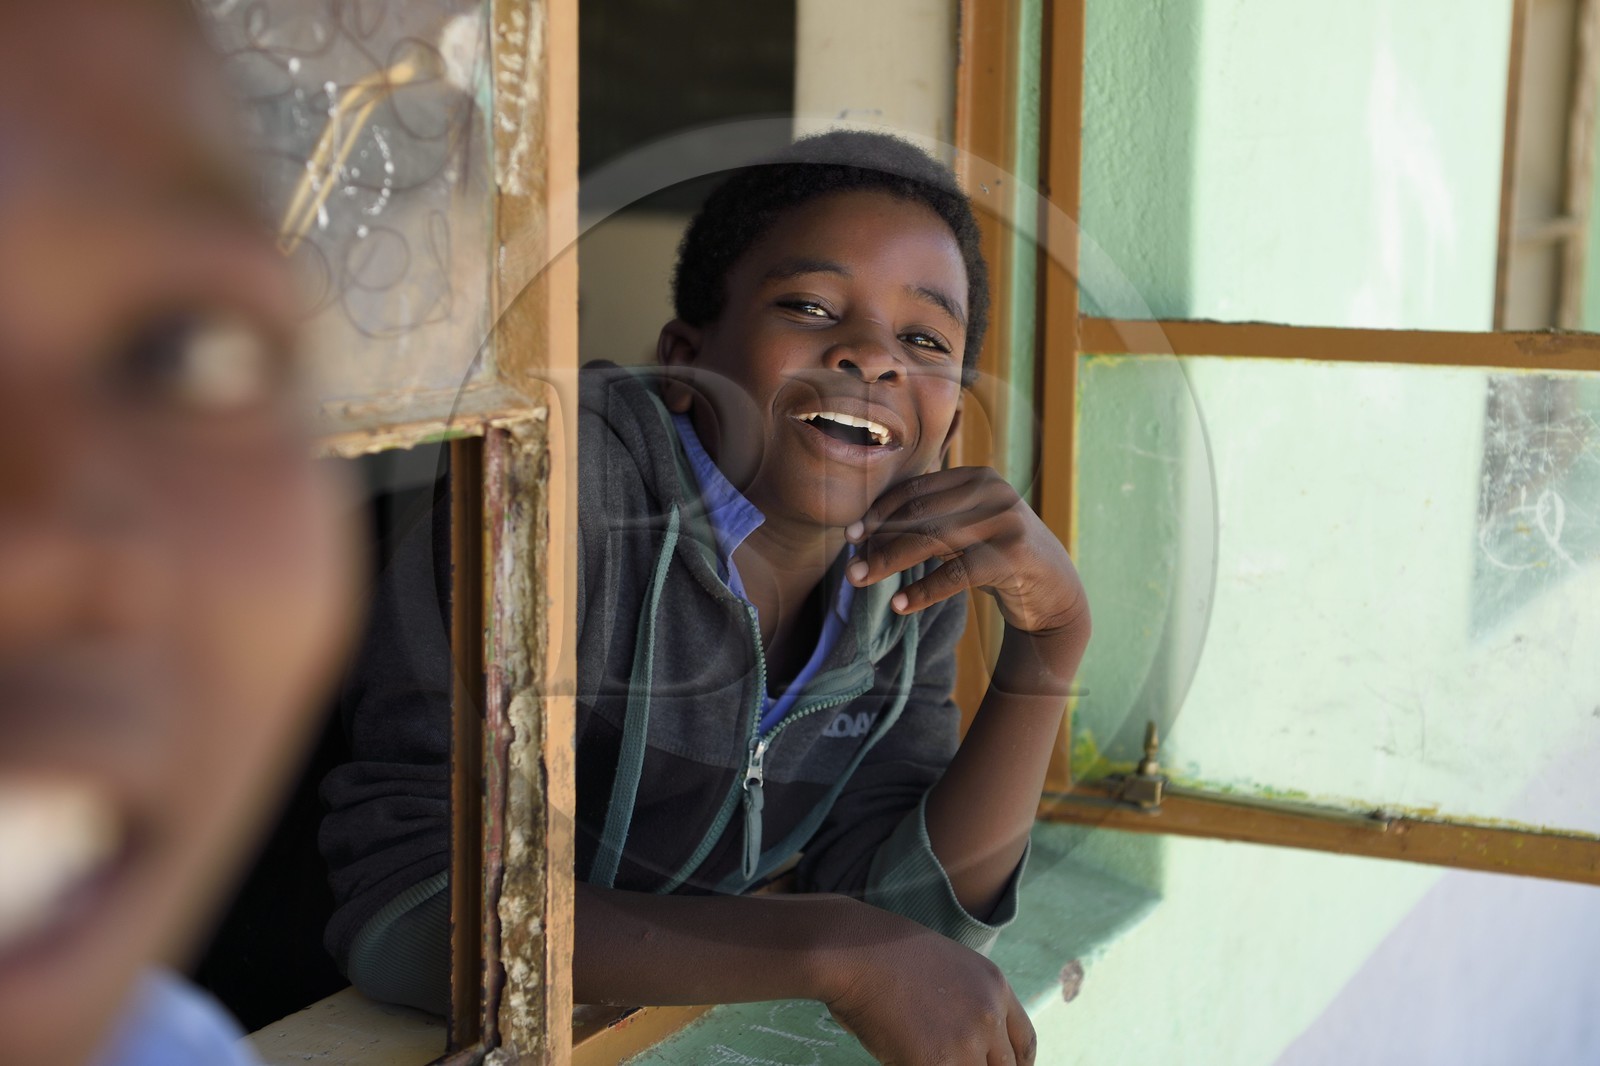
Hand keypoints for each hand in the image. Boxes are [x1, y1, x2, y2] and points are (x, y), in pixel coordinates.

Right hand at [816, 906, 1035, 1065]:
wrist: (856, 952)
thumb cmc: (883, 955)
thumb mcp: (944, 965)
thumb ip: (964, 1001)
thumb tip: (959, 1039)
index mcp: (994, 986)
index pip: (1024, 1042)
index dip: (1017, 1065)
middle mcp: (989, 1014)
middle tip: (956, 1064)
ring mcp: (967, 1041)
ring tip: (923, 1057)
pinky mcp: (938, 1063)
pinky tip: (905, 1060)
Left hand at [845, 466, 1086, 637]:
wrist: (1054, 592)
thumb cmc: (998, 559)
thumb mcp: (967, 531)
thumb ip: (930, 522)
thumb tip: (865, 534)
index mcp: (977, 478)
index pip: (916, 490)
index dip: (880, 513)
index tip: (852, 536)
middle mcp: (993, 492)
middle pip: (919, 515)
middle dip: (878, 541)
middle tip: (850, 567)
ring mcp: (1005, 521)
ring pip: (932, 539)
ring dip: (891, 562)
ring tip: (862, 581)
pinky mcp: (1013, 554)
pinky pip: (956, 572)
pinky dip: (924, 590)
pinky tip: (900, 604)